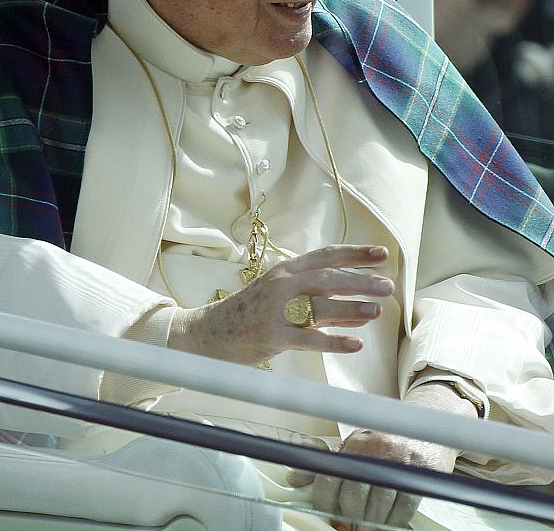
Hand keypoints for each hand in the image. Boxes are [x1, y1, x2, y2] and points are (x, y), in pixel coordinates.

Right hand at [168, 244, 392, 365]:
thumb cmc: (251, 312)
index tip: (382, 254)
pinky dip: (334, 341)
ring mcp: (276, 310)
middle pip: (326, 279)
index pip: (325, 256)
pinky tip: (355, 344)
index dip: (355, 253)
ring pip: (320, 307)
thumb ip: (317, 296)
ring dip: (351, 309)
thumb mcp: (279, 294)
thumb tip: (361, 302)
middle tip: (387, 286)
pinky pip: (309, 338)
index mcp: (285, 270)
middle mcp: (282, 285)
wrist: (211, 331)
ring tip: (376, 312)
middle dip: (359, 281)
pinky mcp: (273, 335)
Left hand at [310, 429, 455, 529]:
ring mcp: (397, 463)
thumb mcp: (351, 448)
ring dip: (372, 523)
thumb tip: (293, 479)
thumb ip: (324, 464)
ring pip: (378, 504)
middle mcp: (373, 452)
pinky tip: (388, 522)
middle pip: (354, 494)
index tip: (329, 515)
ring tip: (367, 528)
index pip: (329, 477)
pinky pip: (403, 507)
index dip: (325, 502)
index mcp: (352, 446)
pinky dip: (394, 520)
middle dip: (350, 517)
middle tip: (350, 527)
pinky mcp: (419, 476)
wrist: (421, 431)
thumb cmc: (381, 444)